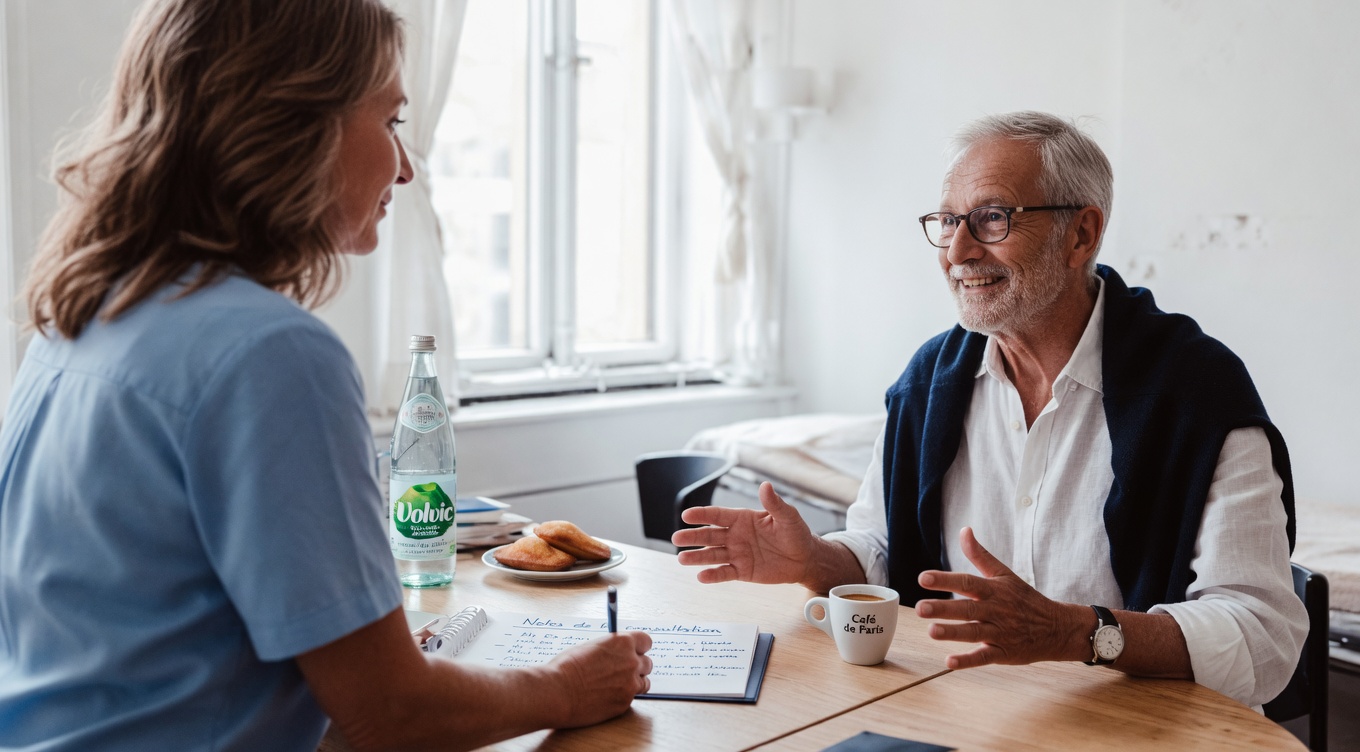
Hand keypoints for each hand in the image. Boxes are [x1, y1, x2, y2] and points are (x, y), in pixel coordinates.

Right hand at [544, 631, 652, 727]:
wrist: (557, 692)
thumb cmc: (567, 667)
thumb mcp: (591, 647)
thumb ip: (610, 650)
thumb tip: (616, 654)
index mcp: (622, 642)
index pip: (646, 641)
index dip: (639, 647)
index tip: (635, 651)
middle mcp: (631, 662)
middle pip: (648, 663)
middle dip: (637, 666)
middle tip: (623, 671)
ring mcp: (630, 684)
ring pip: (644, 683)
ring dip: (634, 683)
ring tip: (616, 685)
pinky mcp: (625, 703)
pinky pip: (631, 698)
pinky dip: (622, 697)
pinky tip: (606, 696)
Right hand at [671, 482, 818, 584]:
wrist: (805, 559)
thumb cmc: (796, 534)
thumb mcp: (788, 517)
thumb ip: (774, 503)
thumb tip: (766, 486)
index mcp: (743, 519)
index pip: (718, 515)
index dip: (702, 515)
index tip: (687, 515)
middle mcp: (735, 535)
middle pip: (710, 536)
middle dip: (693, 537)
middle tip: (677, 537)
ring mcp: (737, 554)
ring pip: (712, 555)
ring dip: (697, 557)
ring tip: (682, 558)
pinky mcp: (742, 571)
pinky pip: (724, 573)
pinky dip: (713, 575)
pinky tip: (701, 576)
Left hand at [914, 527, 1087, 669]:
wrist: (1057, 628)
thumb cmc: (1025, 599)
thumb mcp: (1004, 574)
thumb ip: (980, 555)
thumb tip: (964, 530)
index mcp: (994, 590)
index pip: (967, 582)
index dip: (945, 580)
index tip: (923, 578)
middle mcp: (996, 610)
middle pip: (967, 608)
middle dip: (943, 608)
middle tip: (920, 608)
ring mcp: (1001, 632)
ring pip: (974, 632)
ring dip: (953, 632)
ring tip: (931, 631)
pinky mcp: (1004, 653)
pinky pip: (985, 657)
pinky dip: (968, 660)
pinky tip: (949, 662)